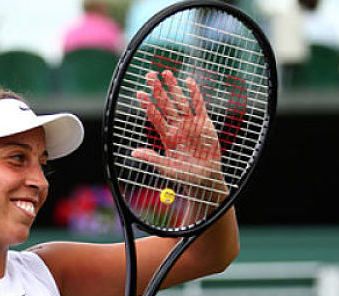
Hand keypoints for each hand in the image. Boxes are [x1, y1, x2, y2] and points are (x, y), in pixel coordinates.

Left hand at [135, 70, 226, 200]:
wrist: (205, 178)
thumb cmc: (184, 174)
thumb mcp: (166, 167)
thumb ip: (152, 158)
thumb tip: (133, 152)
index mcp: (166, 135)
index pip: (154, 117)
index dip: (147, 105)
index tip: (139, 93)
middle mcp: (177, 126)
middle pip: (165, 105)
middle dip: (157, 90)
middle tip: (149, 75)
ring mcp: (190, 123)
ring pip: (180, 101)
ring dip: (173, 87)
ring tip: (166, 73)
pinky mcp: (204, 123)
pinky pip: (199, 105)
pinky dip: (195, 93)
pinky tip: (188, 81)